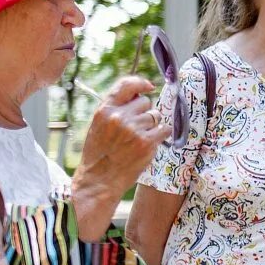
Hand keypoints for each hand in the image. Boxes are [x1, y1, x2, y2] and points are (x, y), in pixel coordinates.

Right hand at [72, 76, 165, 238]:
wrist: (99, 181)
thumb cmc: (100, 154)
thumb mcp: (99, 126)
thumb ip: (116, 109)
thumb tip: (141, 93)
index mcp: (104, 110)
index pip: (126, 85)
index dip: (140, 83)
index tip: (148, 86)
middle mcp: (119, 117)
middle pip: (146, 102)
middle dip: (144, 113)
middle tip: (134, 130)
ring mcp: (134, 129)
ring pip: (156, 116)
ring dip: (152, 126)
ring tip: (137, 140)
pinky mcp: (147, 142)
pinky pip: (165, 129)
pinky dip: (161, 135)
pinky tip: (149, 144)